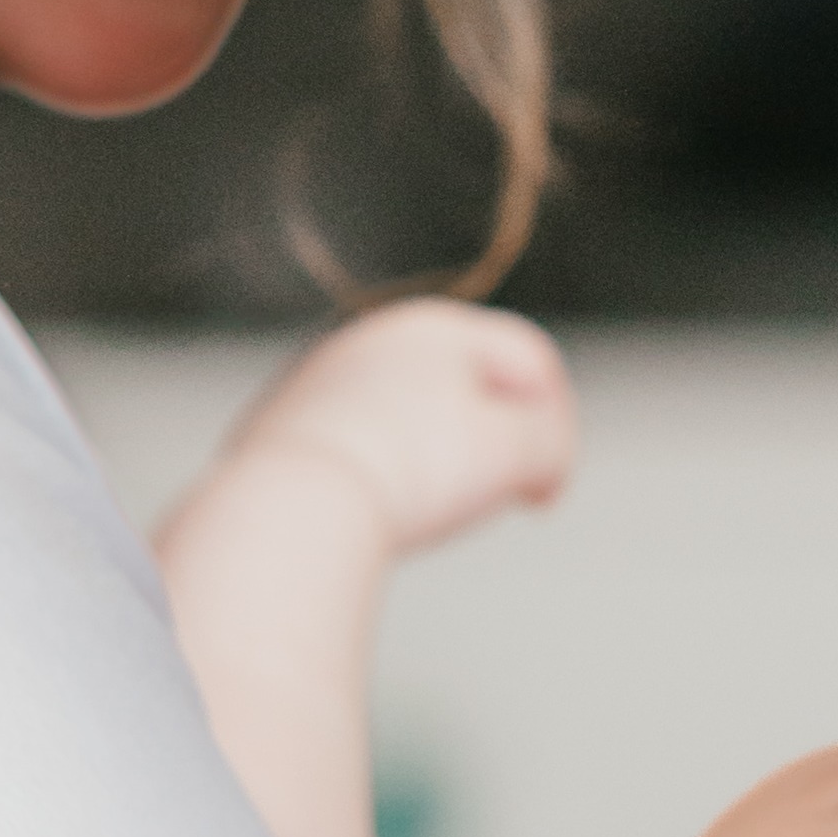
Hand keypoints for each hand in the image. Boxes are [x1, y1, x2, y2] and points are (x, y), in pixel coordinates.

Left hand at [224, 299, 576, 556]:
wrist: (291, 508)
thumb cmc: (406, 472)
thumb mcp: (516, 451)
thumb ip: (549, 443)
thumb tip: (536, 459)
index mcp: (436, 325)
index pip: (528, 359)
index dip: (556, 427)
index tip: (545, 493)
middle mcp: (372, 339)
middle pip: (465, 383)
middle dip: (495, 440)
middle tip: (499, 495)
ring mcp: (320, 382)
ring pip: (407, 417)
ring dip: (436, 459)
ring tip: (432, 509)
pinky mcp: (281, 428)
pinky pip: (357, 446)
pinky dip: (381, 474)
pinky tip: (376, 512)